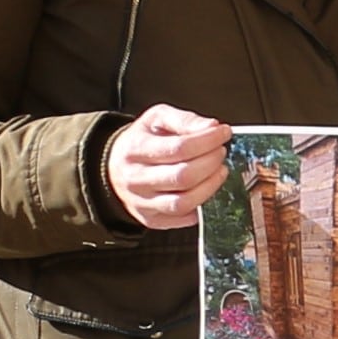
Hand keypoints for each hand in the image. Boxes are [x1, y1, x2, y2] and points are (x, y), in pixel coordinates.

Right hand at [103, 104, 230, 229]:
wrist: (113, 167)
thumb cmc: (142, 141)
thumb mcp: (157, 119)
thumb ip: (185, 120)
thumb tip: (212, 126)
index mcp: (135, 149)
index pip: (179, 148)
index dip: (208, 141)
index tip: (224, 133)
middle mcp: (135, 178)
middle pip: (183, 176)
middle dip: (211, 163)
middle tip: (221, 152)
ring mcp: (141, 202)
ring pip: (184, 202)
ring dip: (211, 186)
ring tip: (219, 171)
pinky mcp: (151, 220)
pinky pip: (183, 219)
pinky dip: (202, 206)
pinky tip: (207, 189)